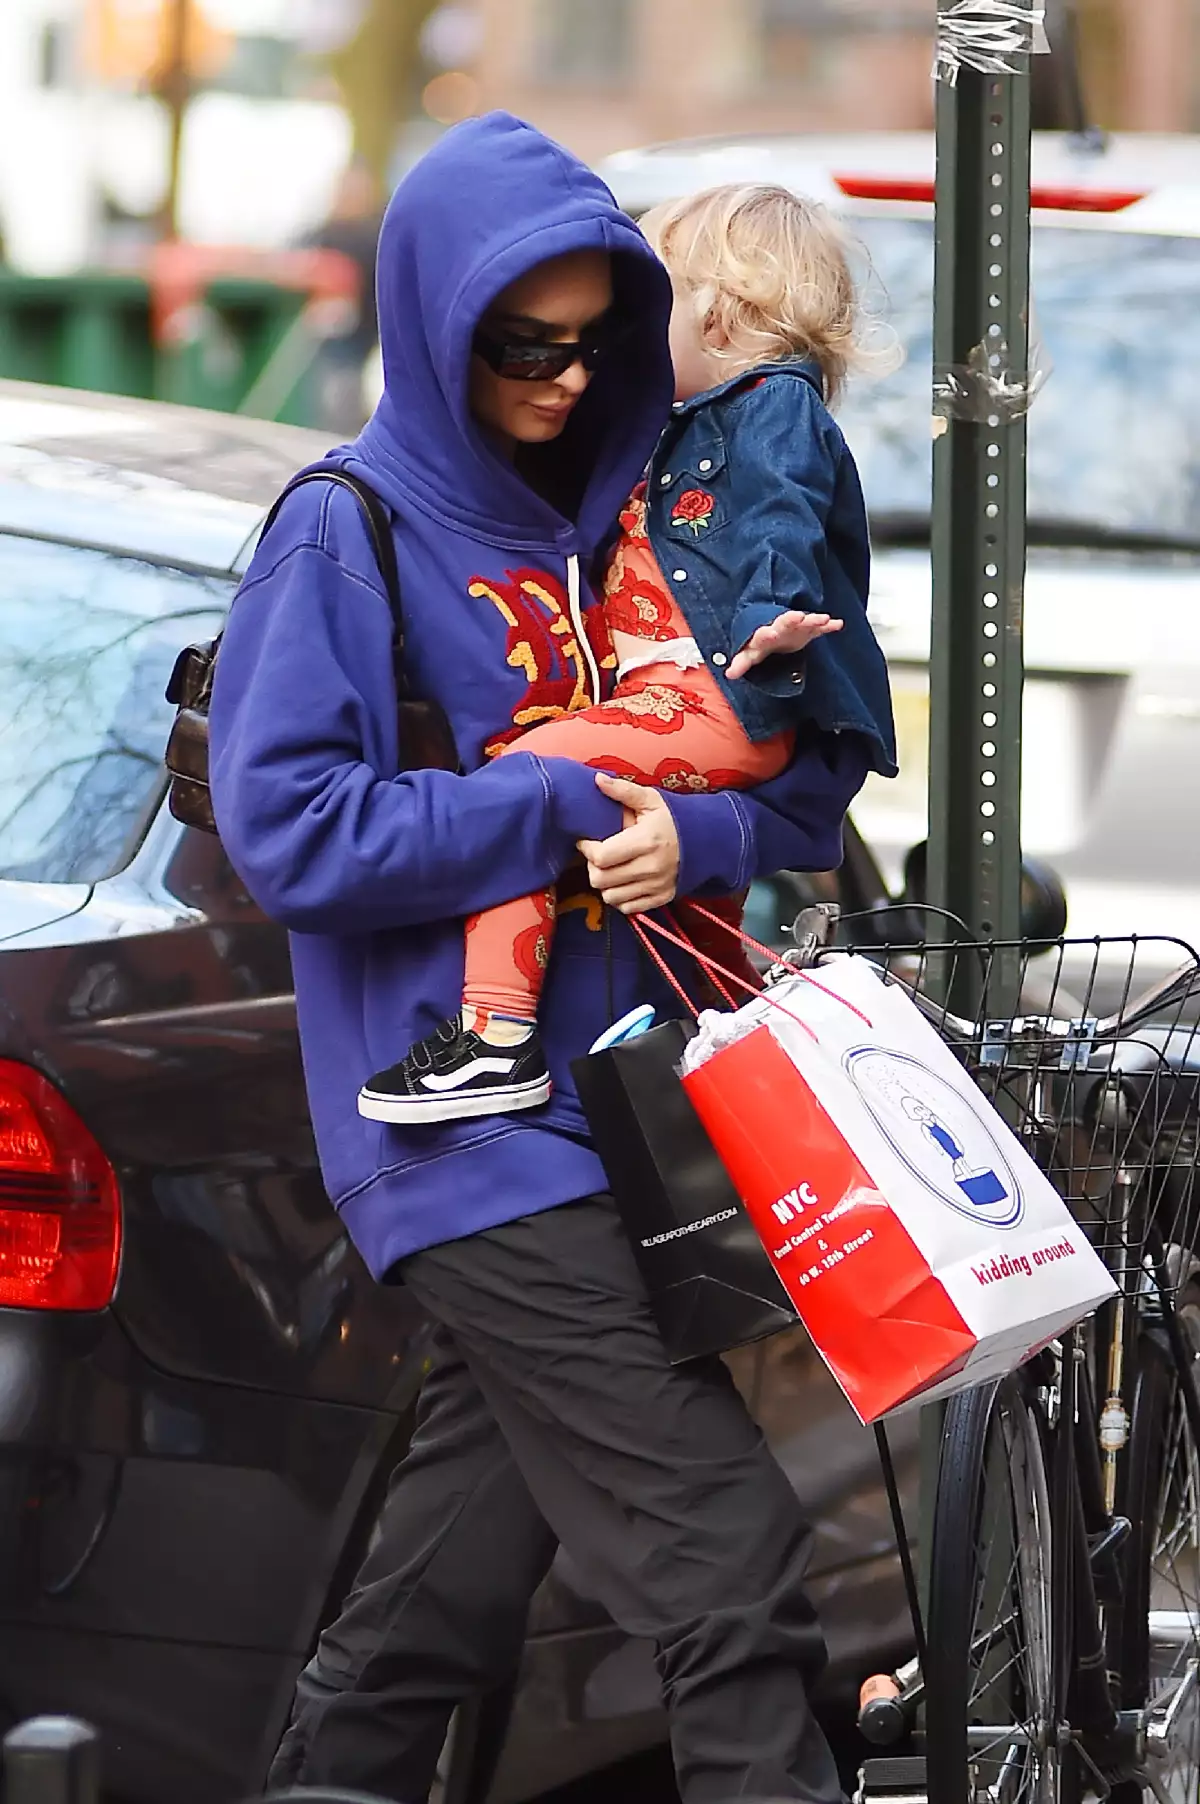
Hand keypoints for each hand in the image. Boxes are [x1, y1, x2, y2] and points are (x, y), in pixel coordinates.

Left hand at [577, 773, 680, 913]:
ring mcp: (657, 886)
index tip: (587, 840)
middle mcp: (651, 868)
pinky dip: (620, 897)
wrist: (708, 840)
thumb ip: (623, 791)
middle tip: (598, 854)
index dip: (587, 848)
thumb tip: (597, 780)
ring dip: (605, 883)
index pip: (600, 856)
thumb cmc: (674, 818)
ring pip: (610, 897)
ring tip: (611, 868)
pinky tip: (623, 881)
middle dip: (592, 866)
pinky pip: (627, 908)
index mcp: (646, 841)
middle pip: (600, 880)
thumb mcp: (651, 800)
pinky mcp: (661, 898)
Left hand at [726, 609, 842, 679]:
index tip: (771, 634)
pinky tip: (838, 624)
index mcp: (765, 634)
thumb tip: (729, 674)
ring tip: (824, 618)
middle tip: (798, 616)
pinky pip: (819, 627)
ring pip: (805, 621)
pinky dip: (828, 625)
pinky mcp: (808, 629)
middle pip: (785, 621)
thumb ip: (741, 663)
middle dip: (791, 619)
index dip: (768, 634)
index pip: (765, 634)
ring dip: (813, 619)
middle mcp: (781, 627)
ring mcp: (796, 626)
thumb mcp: (750, 654)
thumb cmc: (760, 645)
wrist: (772, 630)